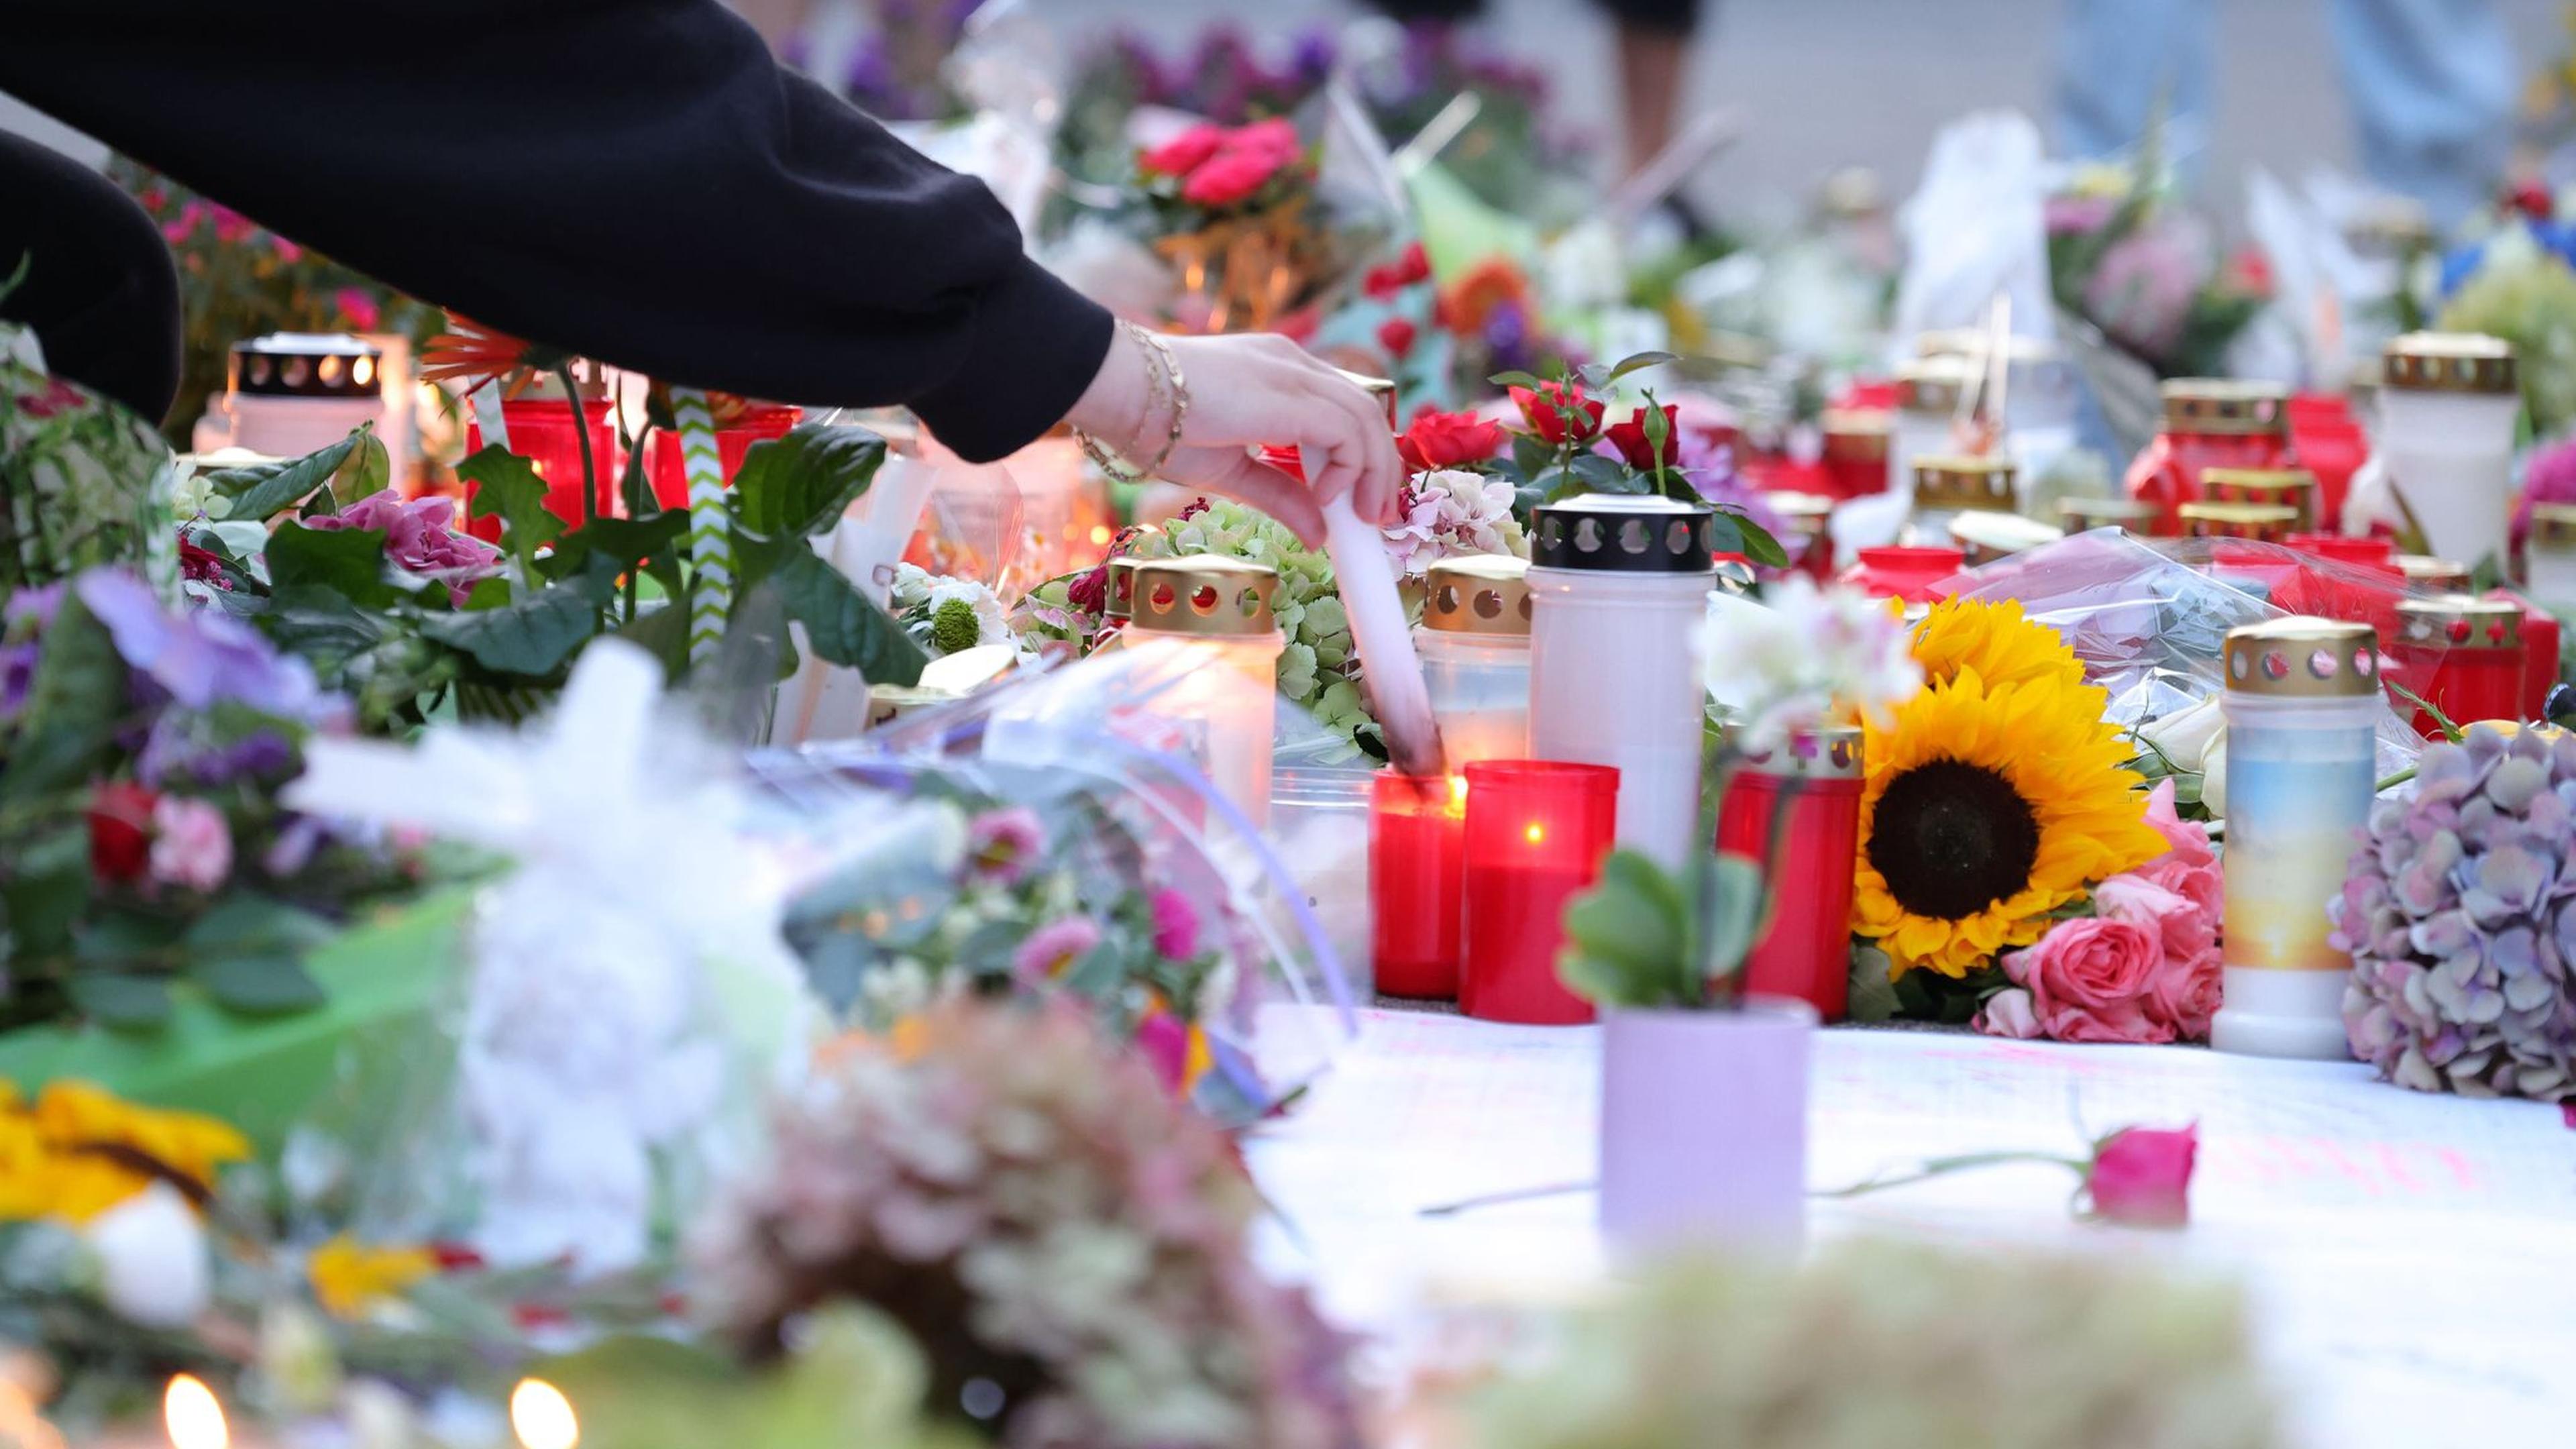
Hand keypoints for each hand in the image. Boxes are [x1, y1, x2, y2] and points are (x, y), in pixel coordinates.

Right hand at [1067, 327, 1404, 546]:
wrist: (1118, 391)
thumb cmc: (1156, 425)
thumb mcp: (1229, 471)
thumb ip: (1278, 496)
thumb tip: (1318, 535)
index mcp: (1279, 374)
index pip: (1343, 409)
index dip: (1362, 456)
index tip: (1361, 503)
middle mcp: (1294, 365)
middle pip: (1365, 412)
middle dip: (1381, 469)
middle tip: (1376, 519)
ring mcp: (1293, 372)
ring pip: (1365, 419)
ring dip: (1374, 473)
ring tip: (1362, 518)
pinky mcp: (1290, 392)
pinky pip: (1346, 429)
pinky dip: (1349, 466)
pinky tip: (1326, 497)